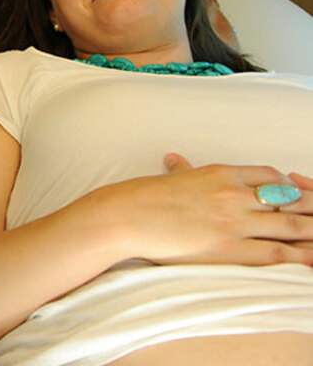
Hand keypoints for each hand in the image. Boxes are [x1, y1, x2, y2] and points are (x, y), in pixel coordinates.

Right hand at [86, 153, 312, 266]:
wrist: (125, 216)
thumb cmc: (141, 197)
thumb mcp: (169, 179)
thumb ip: (182, 171)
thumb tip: (176, 161)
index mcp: (220, 173)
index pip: (270, 175)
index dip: (291, 184)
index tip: (299, 192)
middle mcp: (234, 194)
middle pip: (289, 198)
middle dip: (312, 206)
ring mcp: (235, 221)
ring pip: (291, 224)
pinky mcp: (231, 248)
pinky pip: (277, 252)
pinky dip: (301, 256)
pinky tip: (311, 258)